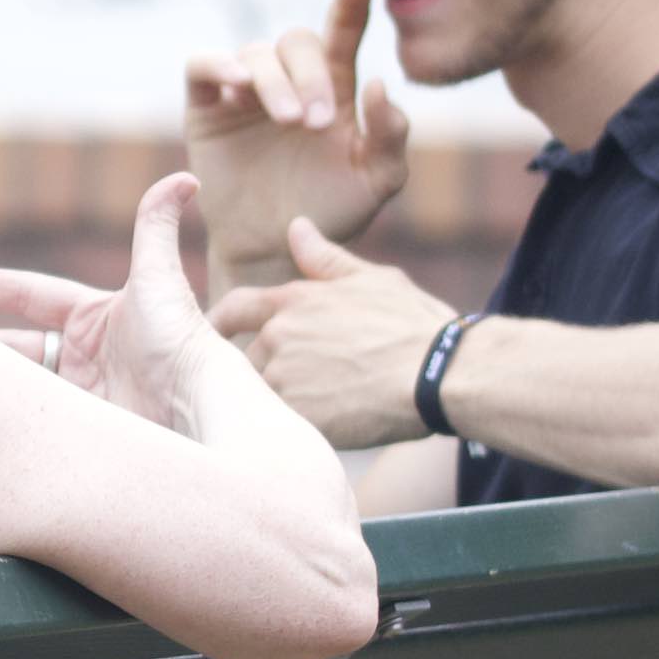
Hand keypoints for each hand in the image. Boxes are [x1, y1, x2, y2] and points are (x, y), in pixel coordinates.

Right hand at [0, 170, 230, 436]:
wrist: (196, 408)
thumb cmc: (178, 339)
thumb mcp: (158, 277)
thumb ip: (156, 225)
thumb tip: (186, 177)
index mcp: (94, 317)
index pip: (31, 295)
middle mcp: (85, 356)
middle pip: (17, 346)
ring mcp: (82, 396)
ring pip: (22, 385)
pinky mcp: (80, 432)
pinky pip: (35, 422)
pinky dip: (9, 418)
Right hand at [181, 0, 409, 288]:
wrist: (275, 252)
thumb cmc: (330, 213)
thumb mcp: (376, 181)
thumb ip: (391, 136)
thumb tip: (378, 83)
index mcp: (334, 88)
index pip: (343, 34)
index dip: (350, 5)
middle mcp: (289, 80)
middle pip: (298, 42)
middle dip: (310, 74)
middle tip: (317, 121)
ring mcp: (245, 92)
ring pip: (255, 54)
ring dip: (275, 81)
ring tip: (289, 120)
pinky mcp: (206, 107)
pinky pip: (202, 66)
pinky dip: (218, 65)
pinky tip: (238, 85)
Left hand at [210, 218, 456, 448]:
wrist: (440, 375)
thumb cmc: (414, 325)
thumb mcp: (372, 280)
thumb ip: (325, 259)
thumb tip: (296, 227)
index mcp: (293, 301)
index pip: (234, 309)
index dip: (221, 323)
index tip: (218, 335)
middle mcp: (279, 336)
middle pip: (246, 359)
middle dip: (264, 371)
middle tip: (300, 387)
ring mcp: (284, 379)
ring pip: (260, 395)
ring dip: (276, 402)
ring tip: (314, 410)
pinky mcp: (295, 419)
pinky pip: (278, 427)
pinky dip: (290, 429)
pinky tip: (318, 431)